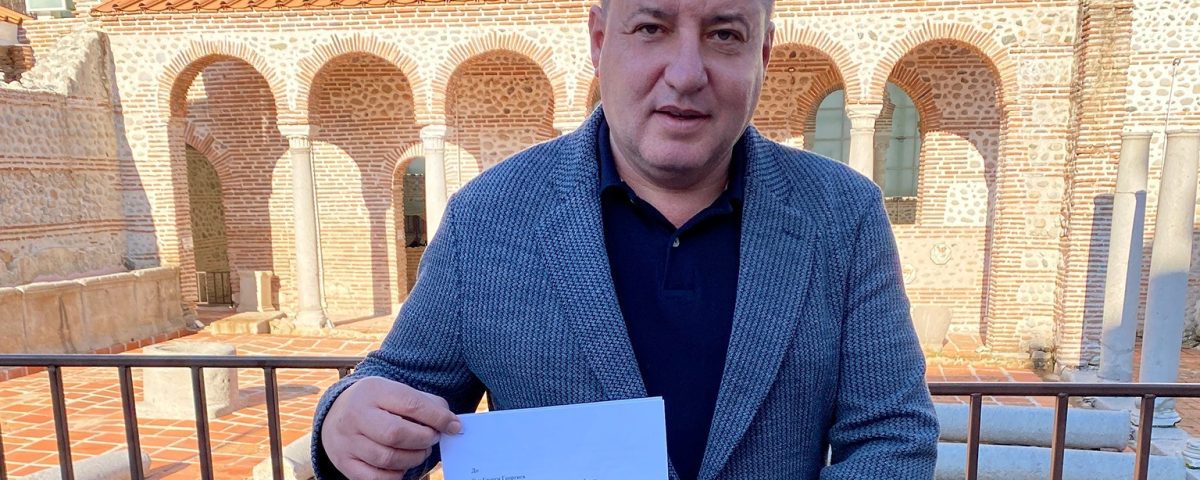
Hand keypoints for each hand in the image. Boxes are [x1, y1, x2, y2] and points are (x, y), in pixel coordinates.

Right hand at [321, 377, 461, 478]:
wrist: (336, 413)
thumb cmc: (378, 404)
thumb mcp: (397, 392)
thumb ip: (426, 404)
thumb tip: (452, 424)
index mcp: (373, 391)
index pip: (410, 405)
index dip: (437, 418)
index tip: (454, 426)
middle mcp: (355, 415)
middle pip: (396, 434)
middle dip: (423, 440)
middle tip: (432, 438)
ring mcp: (347, 441)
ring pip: (387, 458)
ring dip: (413, 458)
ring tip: (419, 451)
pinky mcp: (344, 463)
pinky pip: (375, 478)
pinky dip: (396, 475)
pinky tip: (402, 465)